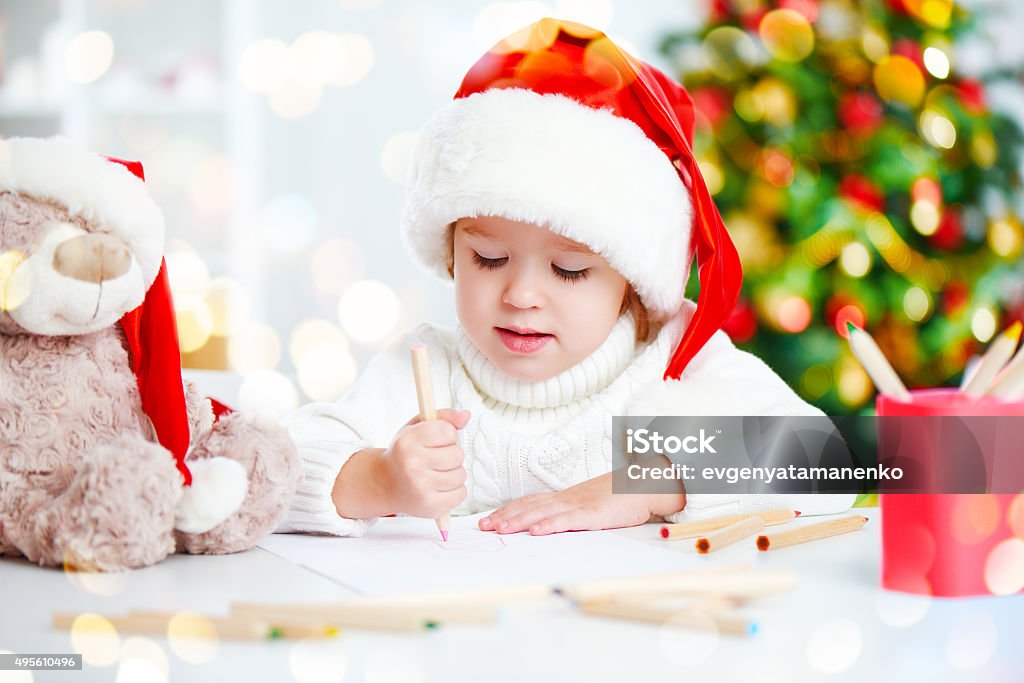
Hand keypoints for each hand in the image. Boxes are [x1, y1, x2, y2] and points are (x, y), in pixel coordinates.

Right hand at [379, 408, 469, 517]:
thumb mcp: (417, 428)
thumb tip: (466, 416)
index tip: (437, 440)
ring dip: (454, 473)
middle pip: (457, 454)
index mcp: (408, 441)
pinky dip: (455, 490)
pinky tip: (439, 487)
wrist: (384, 484)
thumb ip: (443, 418)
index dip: (448, 435)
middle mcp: (412, 464)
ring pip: (461, 475)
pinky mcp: (430, 506)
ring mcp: (420, 487)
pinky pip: (460, 494)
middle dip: (452, 455)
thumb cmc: (404, 454)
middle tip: (436, 459)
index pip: (448, 431)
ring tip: (437, 473)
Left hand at [478, 464, 684, 535]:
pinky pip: (568, 520)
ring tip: (500, 529)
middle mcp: (567, 499)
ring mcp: (579, 505)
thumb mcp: (591, 505)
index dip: (508, 510)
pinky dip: (551, 525)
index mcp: (565, 498)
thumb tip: (552, 525)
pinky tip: (536, 532)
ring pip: (543, 512)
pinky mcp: (593, 514)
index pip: (530, 503)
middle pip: (529, 507)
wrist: (645, 483)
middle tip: (483, 527)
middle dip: (505, 517)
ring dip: (519, 521)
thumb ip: (572, 513)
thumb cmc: (620, 496)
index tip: (489, 519)